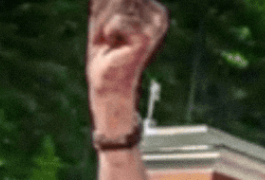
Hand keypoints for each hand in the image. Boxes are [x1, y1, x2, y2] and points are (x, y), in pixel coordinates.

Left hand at [87, 0, 167, 126]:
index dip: (107, 9)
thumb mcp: (105, 20)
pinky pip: (117, 22)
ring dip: (107, 26)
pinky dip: (109, 34)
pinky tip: (115, 47)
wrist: (108, 85)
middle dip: (106, 17)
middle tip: (109, 39)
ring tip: (113, 43)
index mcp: (154, 11)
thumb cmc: (105, 55)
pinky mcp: (146, 36)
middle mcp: (159, 16)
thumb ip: (109, 2)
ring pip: (118, 7)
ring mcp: (155, 26)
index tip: (110, 32)